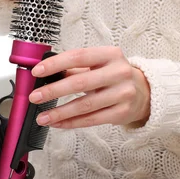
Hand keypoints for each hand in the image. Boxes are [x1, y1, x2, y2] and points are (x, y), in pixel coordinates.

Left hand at [28, 47, 151, 128]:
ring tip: (42, 117)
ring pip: (85, 105)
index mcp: (110, 55)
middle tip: (35, 96)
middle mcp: (119, 72)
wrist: (144, 93)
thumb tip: (46, 75)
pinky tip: (58, 123)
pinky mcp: (122, 112)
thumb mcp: (99, 65)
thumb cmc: (114, 77)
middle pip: (80, 83)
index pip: (78, 56)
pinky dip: (71, 123)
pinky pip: (92, 120)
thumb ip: (75, 68)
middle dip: (53, 91)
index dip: (56, 64)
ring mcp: (122, 93)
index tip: (37, 72)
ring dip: (60, 112)